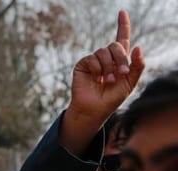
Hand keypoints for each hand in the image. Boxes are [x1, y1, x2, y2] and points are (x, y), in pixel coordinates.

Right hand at [61, 10, 144, 154]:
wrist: (94, 109)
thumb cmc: (112, 98)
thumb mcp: (130, 82)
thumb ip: (137, 66)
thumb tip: (137, 46)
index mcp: (119, 60)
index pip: (121, 38)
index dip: (122, 25)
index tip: (122, 12)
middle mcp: (106, 58)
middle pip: (115, 45)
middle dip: (121, 58)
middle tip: (122, 73)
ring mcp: (94, 61)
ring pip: (103, 51)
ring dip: (109, 67)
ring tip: (108, 80)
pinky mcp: (83, 65)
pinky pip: (92, 58)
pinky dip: (97, 69)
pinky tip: (97, 79)